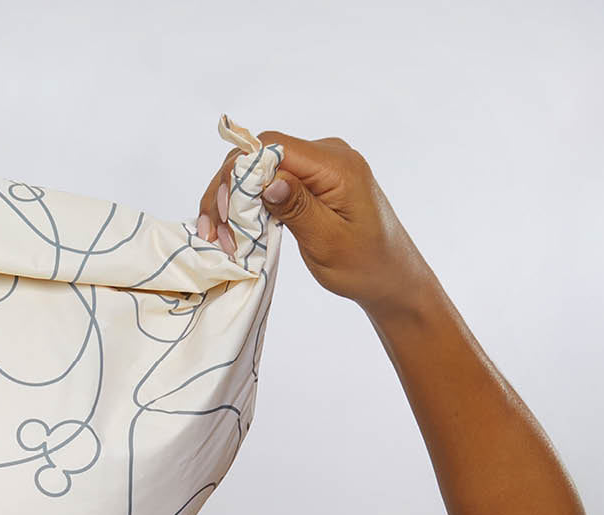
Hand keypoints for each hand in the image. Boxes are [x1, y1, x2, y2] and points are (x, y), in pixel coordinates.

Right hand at [196, 130, 435, 321]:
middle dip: (228, 189)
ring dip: (233, 200)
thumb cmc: (364, 265)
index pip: (272, 147)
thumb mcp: (328, 242)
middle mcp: (327, 156)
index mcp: (336, 165)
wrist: (390, 277)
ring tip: (219, 236)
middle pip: (260, 154)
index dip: (238, 173)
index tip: (224, 213)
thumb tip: (268, 179)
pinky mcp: (312, 183)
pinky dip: (248, 205)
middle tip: (213, 232)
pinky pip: (271, 183)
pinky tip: (234, 229)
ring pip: (259, 170)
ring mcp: (319, 168)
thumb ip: (299, 208)